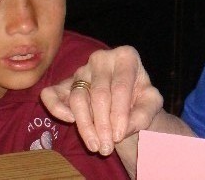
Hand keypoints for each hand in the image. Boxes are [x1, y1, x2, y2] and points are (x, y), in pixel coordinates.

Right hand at [40, 45, 162, 156]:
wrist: (128, 102)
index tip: (119, 136)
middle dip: (102, 124)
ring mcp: (82, 70)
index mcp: (126, 57)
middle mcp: (102, 58)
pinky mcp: (65, 83)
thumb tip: (122, 128)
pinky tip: (69, 121)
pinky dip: (56, 107)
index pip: (120, 87)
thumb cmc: (141, 99)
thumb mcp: (151, 104)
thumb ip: (143, 114)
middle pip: (99, 94)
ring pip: (78, 97)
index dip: (119, 114)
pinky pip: (53, 93)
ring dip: (85, 125)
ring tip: (95, 146)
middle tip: (107, 148)